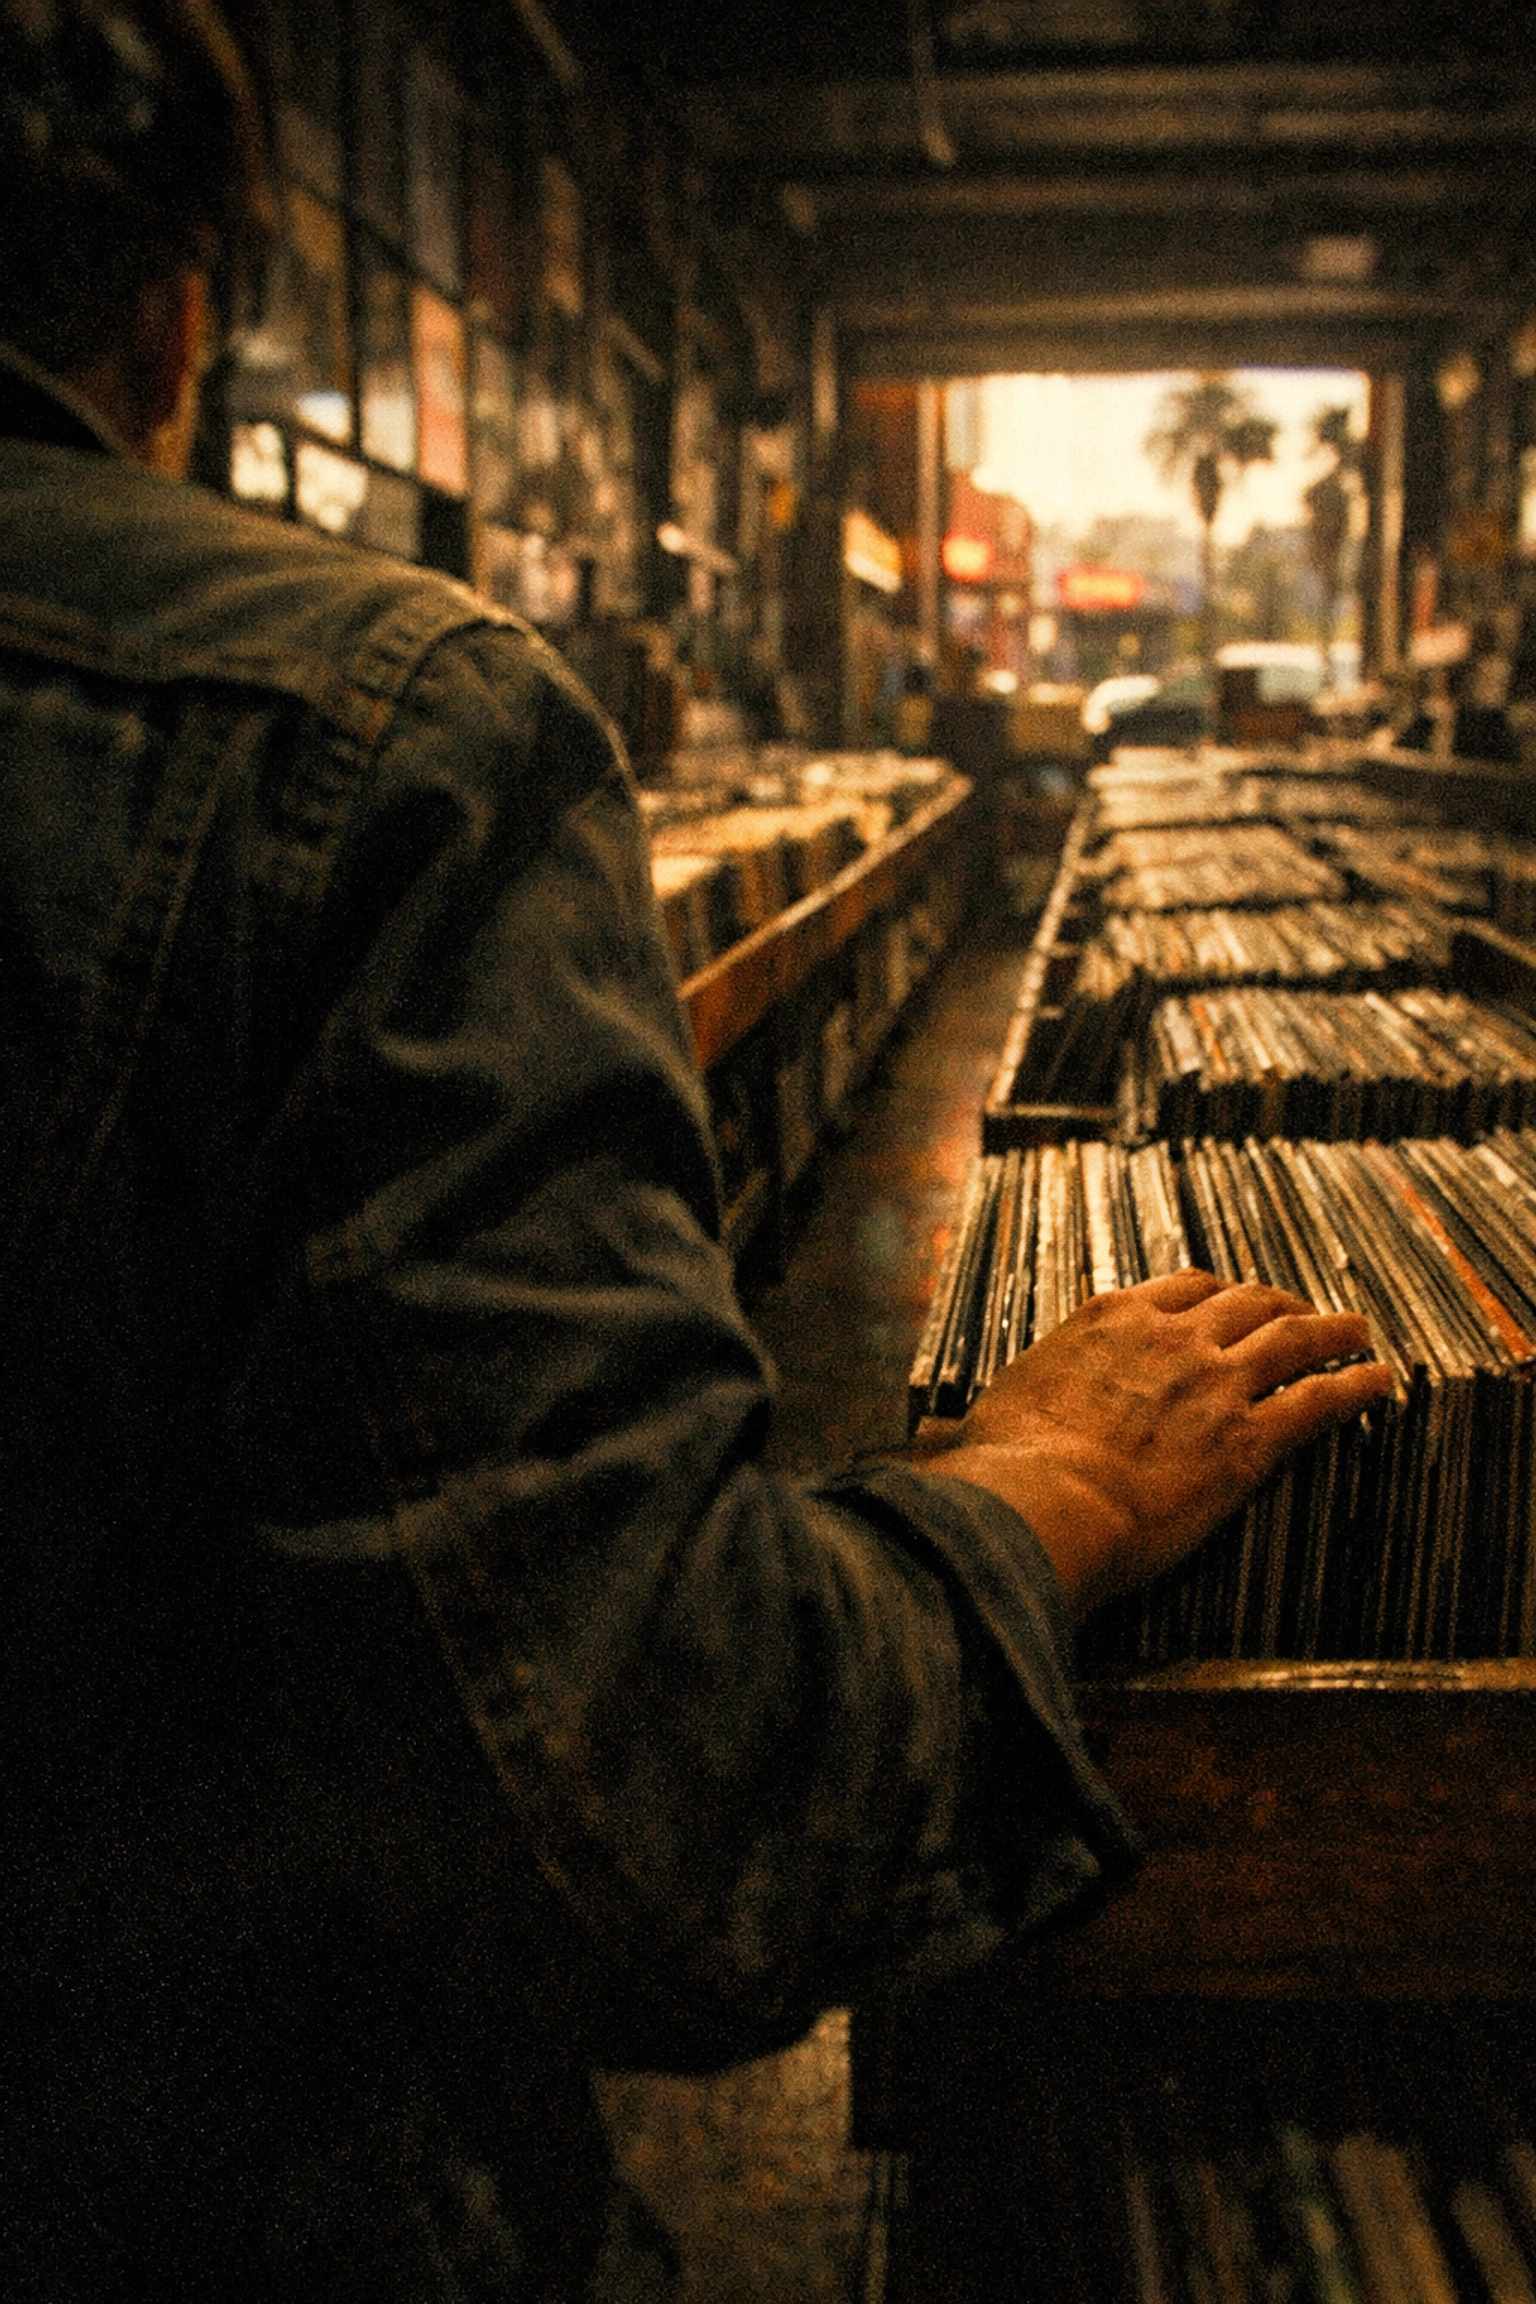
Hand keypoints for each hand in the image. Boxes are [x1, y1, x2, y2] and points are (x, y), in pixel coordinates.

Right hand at [924, 1271, 1390, 1617]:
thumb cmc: (1004, 1471)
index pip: (1178, 1288)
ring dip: (1334, 1329)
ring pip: (1294, 1335)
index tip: (1229, 1304)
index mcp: (1109, 1321)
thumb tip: (935, 1446)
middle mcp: (1170, 1337)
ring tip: (1358, 1331)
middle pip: (1245, 1300)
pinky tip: (1380, 1381)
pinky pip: (1322, 1398)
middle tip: (1302, 1314)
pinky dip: (1357, 1385)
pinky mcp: (1251, 1438)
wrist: (1043, 1503)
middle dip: (1280, 1302)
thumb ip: (994, 1419)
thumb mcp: (992, 1419)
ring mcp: (1216, 1382)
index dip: (1214, 1295)